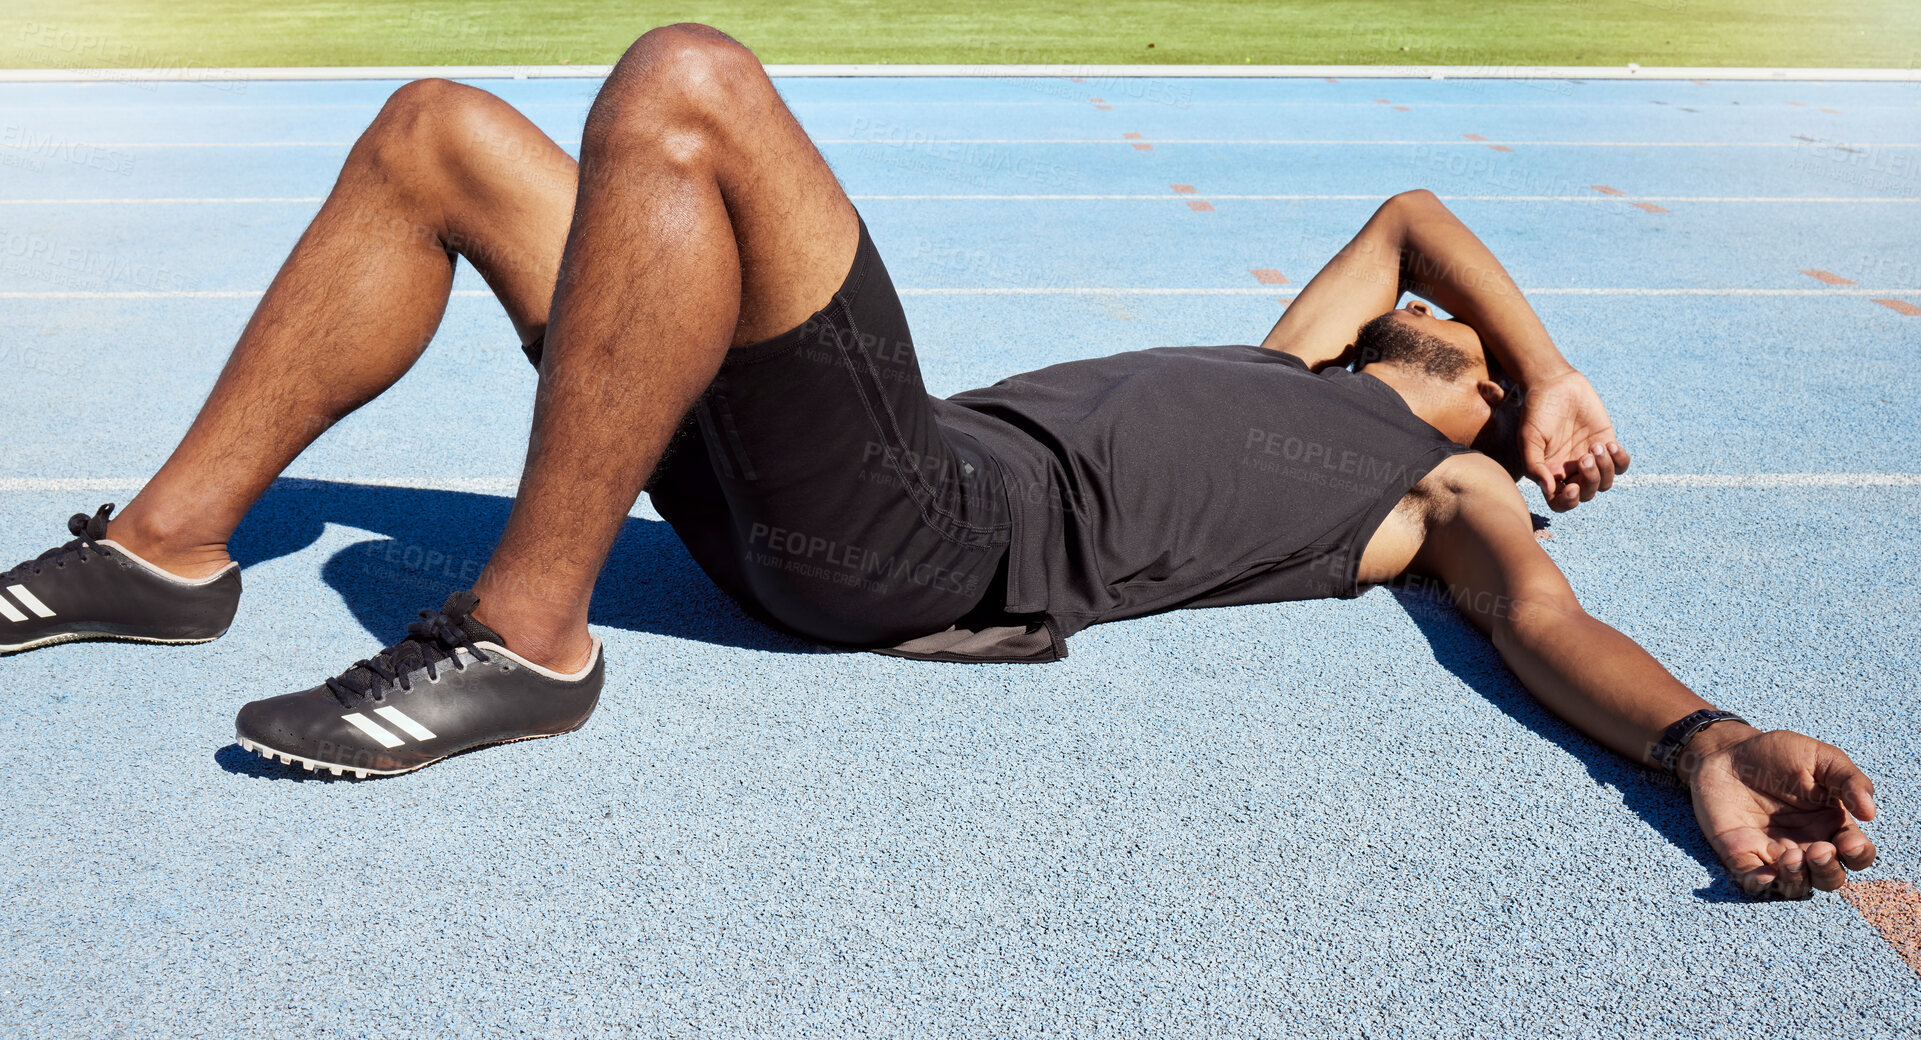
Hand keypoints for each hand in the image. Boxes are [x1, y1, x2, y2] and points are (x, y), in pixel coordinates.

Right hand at [1518, 369, 1630, 511]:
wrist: (1555, 384)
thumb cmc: (1536, 412)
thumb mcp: (1528, 439)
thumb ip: (1534, 466)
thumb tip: (1548, 489)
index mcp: (1551, 474)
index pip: (1560, 502)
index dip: (1568, 502)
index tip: (1570, 487)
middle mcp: (1572, 471)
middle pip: (1587, 494)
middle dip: (1590, 481)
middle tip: (1584, 458)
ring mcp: (1591, 459)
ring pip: (1606, 482)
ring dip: (1605, 470)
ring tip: (1597, 447)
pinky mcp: (1607, 444)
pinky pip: (1621, 465)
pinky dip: (1620, 460)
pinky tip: (1611, 445)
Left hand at [1685, 727, 1878, 898]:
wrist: (1726, 752)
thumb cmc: (1777, 754)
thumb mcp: (1819, 757)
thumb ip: (1848, 779)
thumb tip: (1870, 813)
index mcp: (1831, 825)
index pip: (1856, 854)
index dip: (1859, 855)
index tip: (1849, 842)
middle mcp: (1807, 845)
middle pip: (1829, 878)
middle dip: (1829, 871)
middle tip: (1818, 850)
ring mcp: (1774, 854)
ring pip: (1796, 886)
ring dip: (1798, 879)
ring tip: (1791, 856)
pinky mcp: (1742, 855)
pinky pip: (1755, 884)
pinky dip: (1761, 885)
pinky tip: (1764, 874)